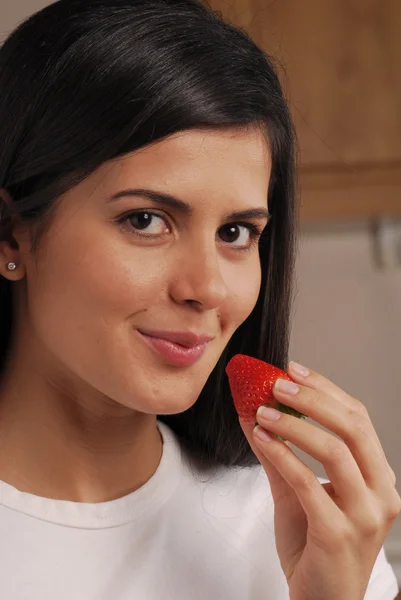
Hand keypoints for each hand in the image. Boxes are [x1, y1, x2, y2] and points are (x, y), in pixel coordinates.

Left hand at [239, 361, 400, 599]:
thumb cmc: (314, 546)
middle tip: (276, 382)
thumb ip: (278, 452)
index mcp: (376, 476)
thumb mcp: (295, 491)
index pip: (357, 418)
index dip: (325, 389)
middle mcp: (380, 492)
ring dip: (293, 424)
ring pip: (334, 451)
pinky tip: (260, 438)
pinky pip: (308, 483)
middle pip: (353, 426)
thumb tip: (252, 410)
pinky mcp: (339, 534)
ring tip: (261, 410)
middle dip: (313, 398)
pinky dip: (282, 455)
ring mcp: (365, 515)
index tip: (293, 368)